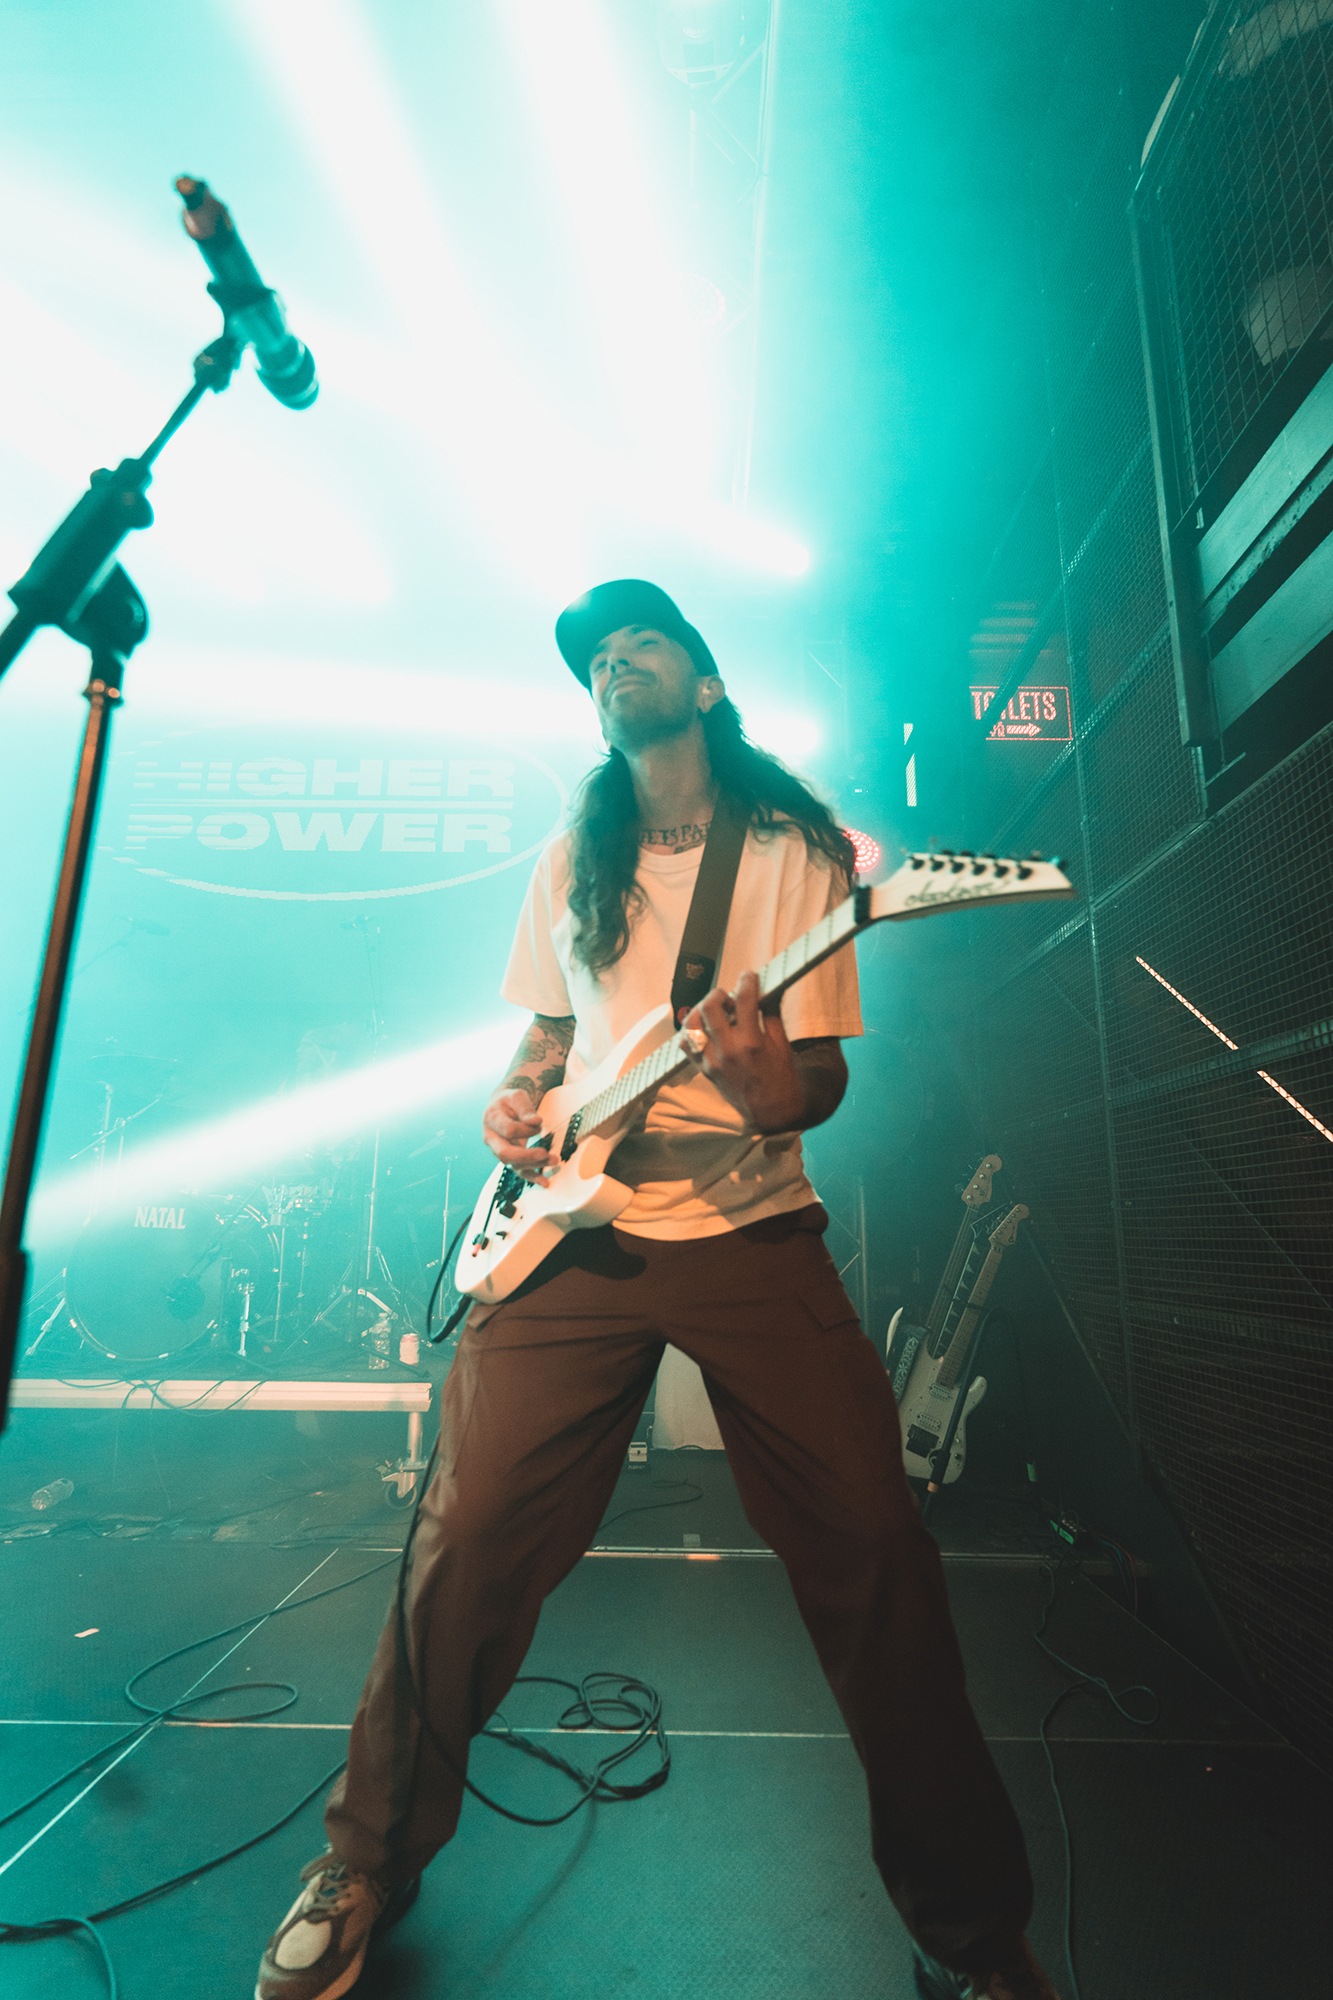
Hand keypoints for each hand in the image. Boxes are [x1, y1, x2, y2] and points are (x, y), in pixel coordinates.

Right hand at [482, 1088, 552, 1180]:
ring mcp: (498, 1151)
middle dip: (527, 1156)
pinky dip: (532, 1177)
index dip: (526, 1129)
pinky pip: (519, 1170)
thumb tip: (535, 1122)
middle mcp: (491, 1138)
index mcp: (491, 1120)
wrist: (503, 1106)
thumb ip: (525, 1108)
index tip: (539, 1123)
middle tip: (545, 1153)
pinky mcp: (509, 1158)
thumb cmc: (510, 1100)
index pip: (508, 1130)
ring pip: (513, 1164)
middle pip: (505, 1154)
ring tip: (554, 1160)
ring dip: (534, 1165)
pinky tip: (545, 1182)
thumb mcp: (517, 1096)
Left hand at [683, 970, 806, 1133]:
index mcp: (752, 1042)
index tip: (748, 976)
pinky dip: (691, 1031)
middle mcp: (728, 1050)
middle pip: (710, 1006)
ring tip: (715, 1011)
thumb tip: (766, 990)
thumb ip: (772, 1014)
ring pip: (691, 1023)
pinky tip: (705, 1028)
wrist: (772, 1112)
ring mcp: (712, 1061)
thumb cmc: (782, 1078)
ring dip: (701, 1010)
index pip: (744, 999)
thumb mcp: (783, 1044)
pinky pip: (686, 1044)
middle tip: (730, 996)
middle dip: (720, 993)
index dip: (746, 981)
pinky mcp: (704, 1069)